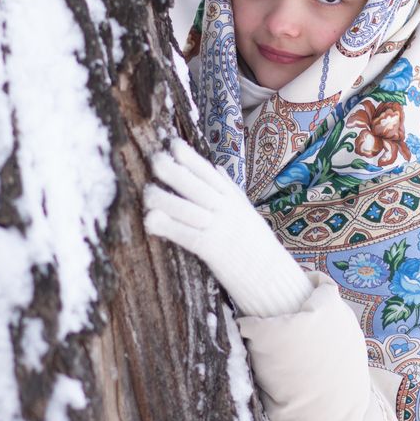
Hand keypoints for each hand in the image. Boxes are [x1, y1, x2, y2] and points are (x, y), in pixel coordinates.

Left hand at [144, 138, 311, 317]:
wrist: (272, 277)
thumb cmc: (256, 244)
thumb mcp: (246, 211)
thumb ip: (230, 189)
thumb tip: (216, 167)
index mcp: (233, 199)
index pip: (209, 173)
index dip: (191, 157)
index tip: (172, 144)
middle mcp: (226, 209)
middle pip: (198, 186)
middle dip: (176, 171)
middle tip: (155, 158)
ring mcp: (220, 228)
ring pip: (189, 209)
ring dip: (166, 199)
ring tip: (146, 192)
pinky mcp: (213, 250)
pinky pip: (187, 236)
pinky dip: (168, 227)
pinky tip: (151, 221)